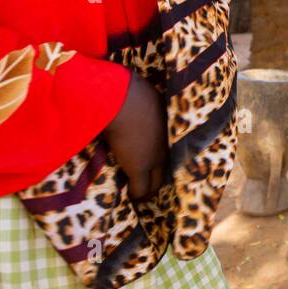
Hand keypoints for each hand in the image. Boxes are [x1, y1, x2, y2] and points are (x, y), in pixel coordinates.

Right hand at [103, 73, 167, 199]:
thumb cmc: (127, 89)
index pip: (166, 148)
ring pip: (154, 182)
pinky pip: (140, 189)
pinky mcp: (138, 167)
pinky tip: (129, 199)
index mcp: (167, 124)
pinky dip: (136, 195)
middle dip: (156, 177)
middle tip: (146, 185)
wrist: (120, 98)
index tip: (151, 164)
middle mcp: (164, 143)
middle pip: (164, 168)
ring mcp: (153, 157)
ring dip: (146, 188)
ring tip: (138, 195)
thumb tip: (133, 94)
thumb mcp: (141, 92)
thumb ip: (142, 100)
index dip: (158, 158)